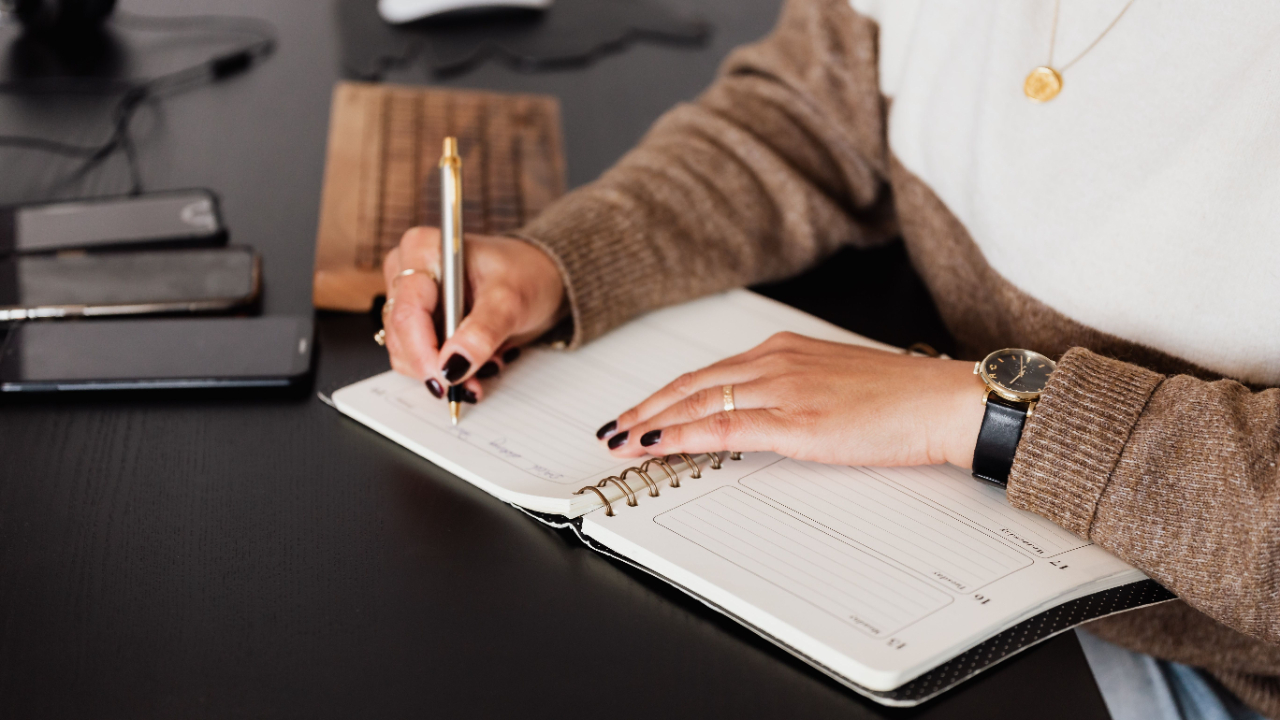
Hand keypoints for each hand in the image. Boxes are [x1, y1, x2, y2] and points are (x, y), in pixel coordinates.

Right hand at [381, 227, 566, 399]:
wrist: (538, 278)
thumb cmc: (525, 274)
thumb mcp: (510, 301)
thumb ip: (482, 332)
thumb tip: (453, 366)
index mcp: (422, 250)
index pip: (407, 312)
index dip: (423, 352)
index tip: (447, 379)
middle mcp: (407, 271)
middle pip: (400, 335)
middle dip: (436, 365)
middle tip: (474, 381)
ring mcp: (409, 297)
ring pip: (405, 352)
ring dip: (444, 370)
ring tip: (484, 364)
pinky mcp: (417, 320)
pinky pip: (418, 357)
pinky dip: (447, 369)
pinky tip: (476, 361)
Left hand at [597, 332, 987, 468]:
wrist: (941, 401)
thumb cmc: (899, 398)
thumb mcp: (834, 384)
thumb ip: (793, 392)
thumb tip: (762, 415)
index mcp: (784, 349)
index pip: (708, 372)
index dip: (667, 393)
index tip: (640, 409)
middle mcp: (776, 361)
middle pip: (692, 383)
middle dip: (646, 407)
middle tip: (613, 428)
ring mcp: (783, 389)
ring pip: (699, 402)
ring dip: (653, 423)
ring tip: (622, 441)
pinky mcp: (795, 421)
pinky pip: (724, 426)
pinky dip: (683, 434)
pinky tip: (658, 444)